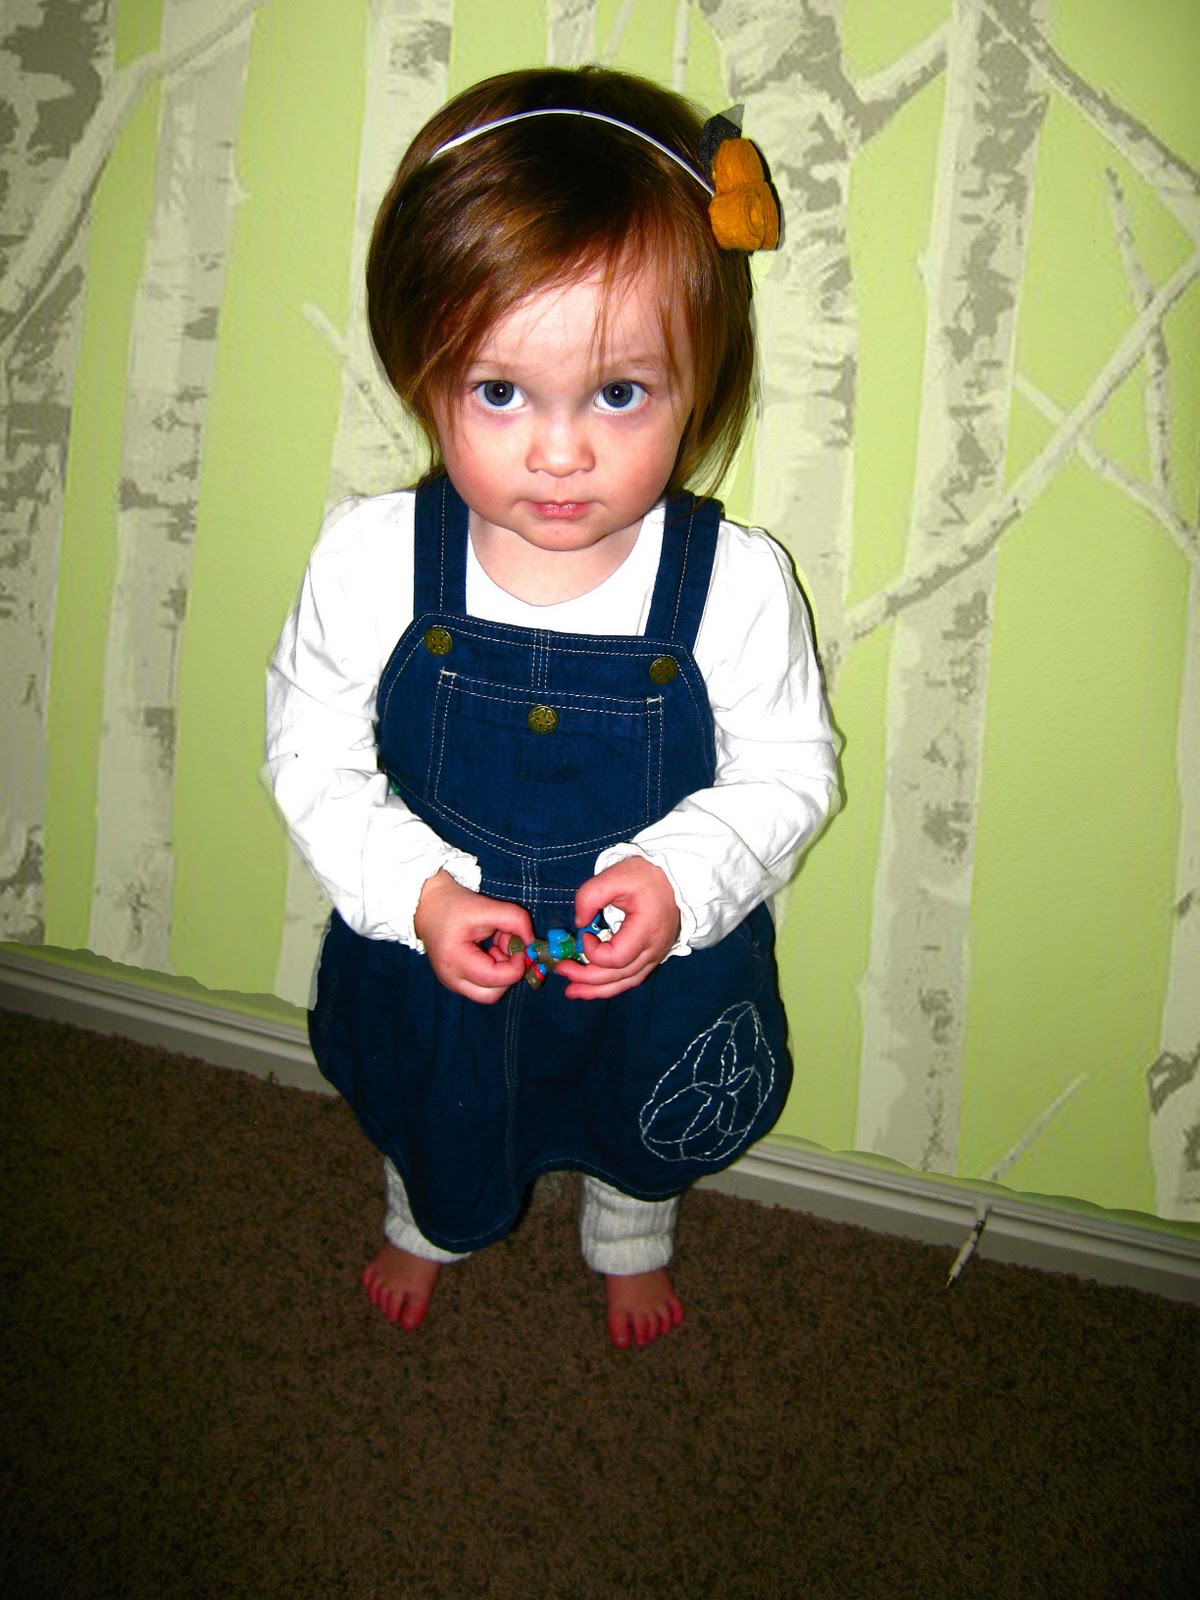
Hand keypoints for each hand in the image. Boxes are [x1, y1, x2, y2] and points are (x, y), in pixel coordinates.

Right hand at [414, 871, 533, 1002]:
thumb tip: (532, 941)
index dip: (516, 963)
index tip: (517, 941)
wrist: (429, 905)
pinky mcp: (456, 981)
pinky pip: (482, 986)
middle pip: (493, 995)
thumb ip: (515, 920)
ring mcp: (452, 983)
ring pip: (489, 994)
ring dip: (502, 972)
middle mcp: (451, 979)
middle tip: (506, 946)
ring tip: (496, 945)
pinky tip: (489, 949)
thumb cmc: (454, 905)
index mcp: (455, 961)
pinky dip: (494, 971)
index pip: (497, 978)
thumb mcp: (487, 906)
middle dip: (508, 973)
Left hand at [561, 856, 680, 999]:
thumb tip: (579, 922)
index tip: (584, 934)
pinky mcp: (653, 956)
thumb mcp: (616, 875)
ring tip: (572, 991)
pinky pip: (632, 977)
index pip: (616, 957)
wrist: (677, 878)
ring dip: (597, 990)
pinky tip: (594, 986)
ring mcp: (656, 956)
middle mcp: (654, 950)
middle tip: (561, 970)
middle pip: (618, 975)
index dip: (594, 952)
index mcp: (646, 930)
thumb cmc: (647, 875)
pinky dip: (611, 984)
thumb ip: (590, 896)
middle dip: (586, 977)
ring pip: (625, 982)